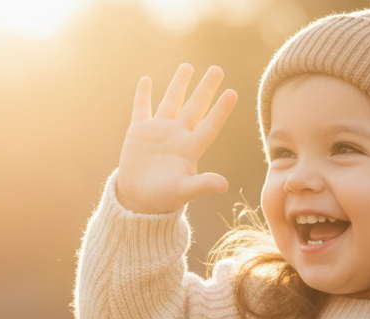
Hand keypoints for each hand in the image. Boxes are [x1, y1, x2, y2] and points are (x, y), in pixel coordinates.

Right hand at [116, 64, 237, 214]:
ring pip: (171, 101)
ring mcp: (158, 132)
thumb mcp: (183, 192)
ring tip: (188, 66)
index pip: (209, 125)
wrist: (137, 201)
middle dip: (205, 88)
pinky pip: (141, 108)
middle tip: (217, 69)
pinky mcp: (139, 132)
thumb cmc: (163, 199)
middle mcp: (177, 136)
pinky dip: (142, 94)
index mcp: (190, 148)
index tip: (232, 93)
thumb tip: (224, 185)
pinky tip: (146, 80)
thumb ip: (202, 185)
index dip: (221, 110)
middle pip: (194, 106)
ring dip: (179, 84)